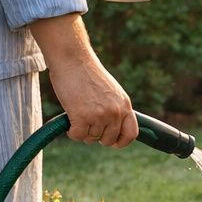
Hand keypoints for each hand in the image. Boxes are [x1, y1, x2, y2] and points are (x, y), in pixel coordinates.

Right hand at [28, 14, 137, 148]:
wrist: (73, 59)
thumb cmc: (88, 74)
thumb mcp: (111, 91)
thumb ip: (115, 109)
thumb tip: (113, 129)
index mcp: (124, 105)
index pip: (131, 134)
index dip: (121, 141)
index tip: (112, 142)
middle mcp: (114, 112)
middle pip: (108, 140)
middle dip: (97, 136)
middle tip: (87, 122)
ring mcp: (99, 115)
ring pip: (91, 139)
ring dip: (82, 130)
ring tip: (77, 113)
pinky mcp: (81, 117)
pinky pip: (78, 136)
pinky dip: (72, 131)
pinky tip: (70, 120)